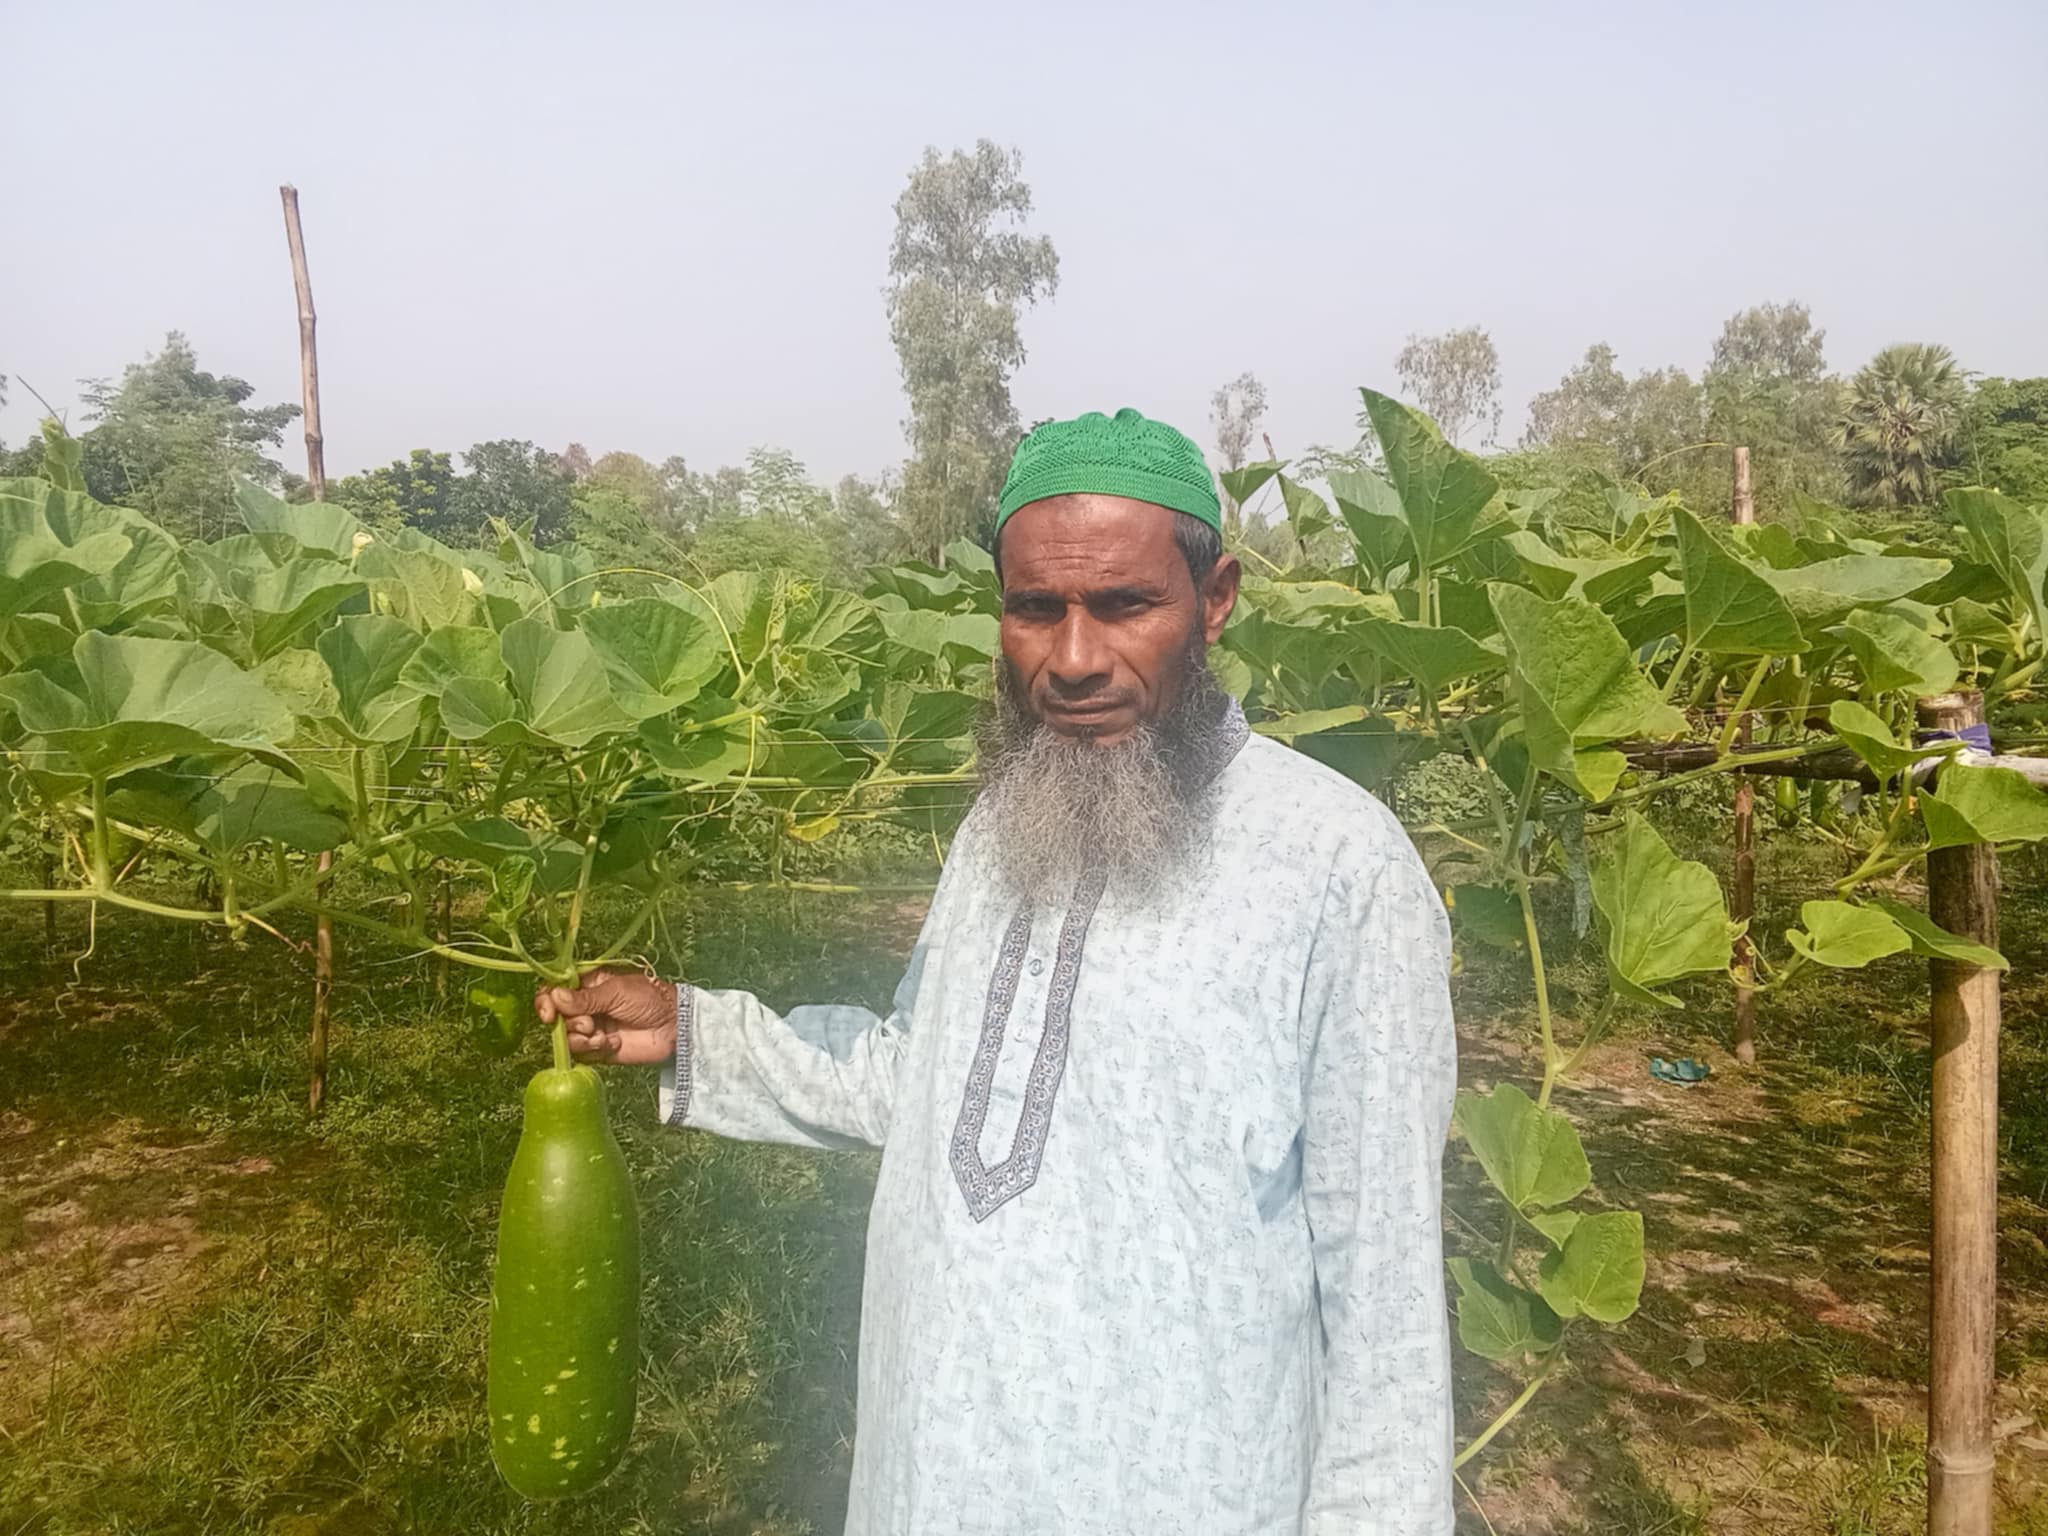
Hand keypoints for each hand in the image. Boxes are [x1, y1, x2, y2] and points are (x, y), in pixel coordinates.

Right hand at [535, 969, 678, 1066]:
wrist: (673, 1026)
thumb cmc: (649, 999)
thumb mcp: (616, 991)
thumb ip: (585, 998)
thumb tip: (554, 997)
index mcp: (588, 984)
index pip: (555, 990)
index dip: (547, 1001)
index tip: (549, 1013)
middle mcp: (585, 1006)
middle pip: (556, 1017)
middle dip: (569, 1023)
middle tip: (589, 1024)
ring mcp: (591, 1028)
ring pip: (566, 1037)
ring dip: (581, 1038)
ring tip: (602, 1036)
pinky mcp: (598, 1048)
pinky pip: (582, 1053)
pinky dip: (594, 1049)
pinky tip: (613, 1044)